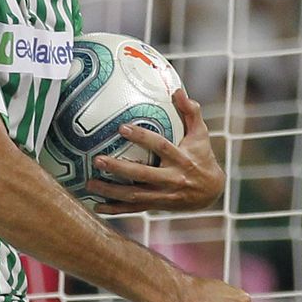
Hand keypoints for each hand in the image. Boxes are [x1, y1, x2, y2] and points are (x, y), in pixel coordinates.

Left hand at [86, 89, 223, 213]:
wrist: (212, 191)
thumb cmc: (202, 156)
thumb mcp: (201, 135)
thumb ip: (191, 113)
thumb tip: (177, 90)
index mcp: (182, 159)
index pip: (161, 147)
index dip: (143, 138)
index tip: (121, 128)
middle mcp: (172, 179)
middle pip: (143, 175)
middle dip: (119, 168)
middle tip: (97, 159)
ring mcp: (164, 196)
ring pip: (135, 196)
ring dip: (110, 191)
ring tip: (89, 183)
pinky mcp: (157, 206)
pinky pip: (134, 210)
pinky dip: (115, 210)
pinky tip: (96, 206)